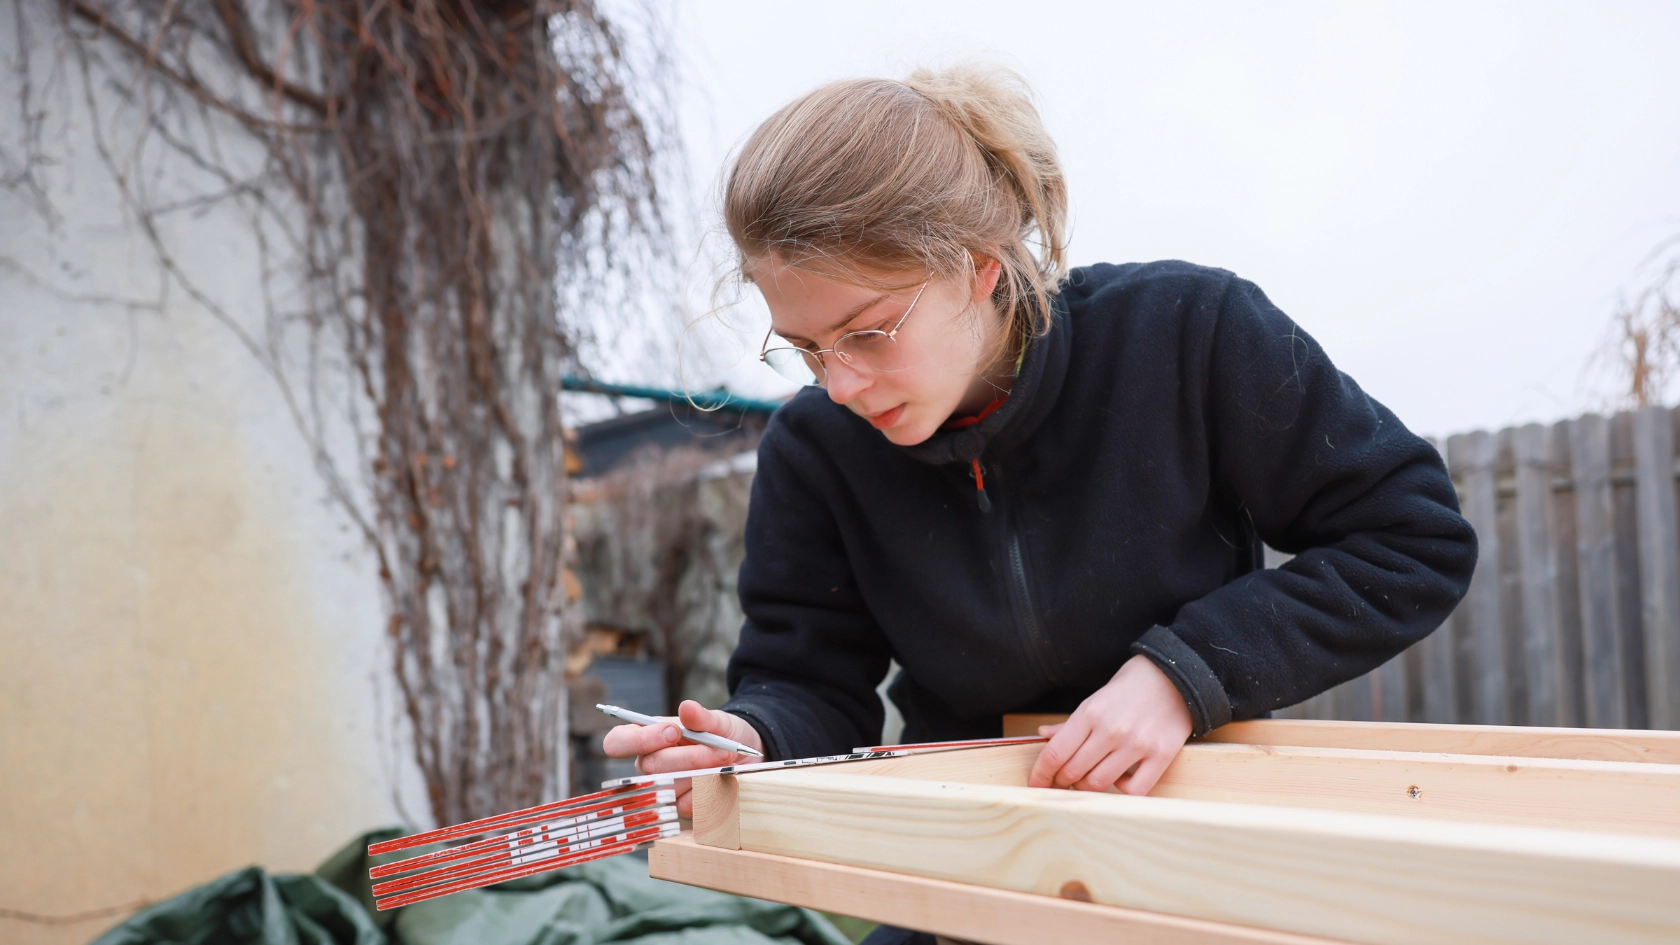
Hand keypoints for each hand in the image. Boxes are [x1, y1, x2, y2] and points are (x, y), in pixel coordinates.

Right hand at [600, 700, 764, 817]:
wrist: (746, 757)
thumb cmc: (724, 734)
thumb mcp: (718, 721)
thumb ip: (702, 717)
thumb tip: (687, 707)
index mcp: (648, 736)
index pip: (618, 742)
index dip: (640, 739)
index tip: (675, 732)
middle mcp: (649, 764)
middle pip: (651, 767)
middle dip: (689, 757)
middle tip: (720, 750)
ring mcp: (662, 788)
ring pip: (670, 786)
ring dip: (703, 773)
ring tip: (725, 761)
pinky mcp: (679, 807)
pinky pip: (687, 805)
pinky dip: (709, 791)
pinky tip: (721, 780)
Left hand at [1028, 654, 1192, 794]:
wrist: (1176, 675)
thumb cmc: (1131, 686)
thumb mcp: (1096, 698)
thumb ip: (1071, 722)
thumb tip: (1043, 735)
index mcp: (1091, 712)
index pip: (1055, 753)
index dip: (1041, 773)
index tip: (1035, 783)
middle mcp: (1112, 730)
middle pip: (1073, 771)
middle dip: (1061, 782)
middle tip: (1061, 783)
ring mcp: (1137, 744)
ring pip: (1099, 783)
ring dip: (1087, 788)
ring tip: (1087, 781)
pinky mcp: (1161, 756)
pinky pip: (1134, 790)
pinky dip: (1121, 790)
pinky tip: (1120, 779)